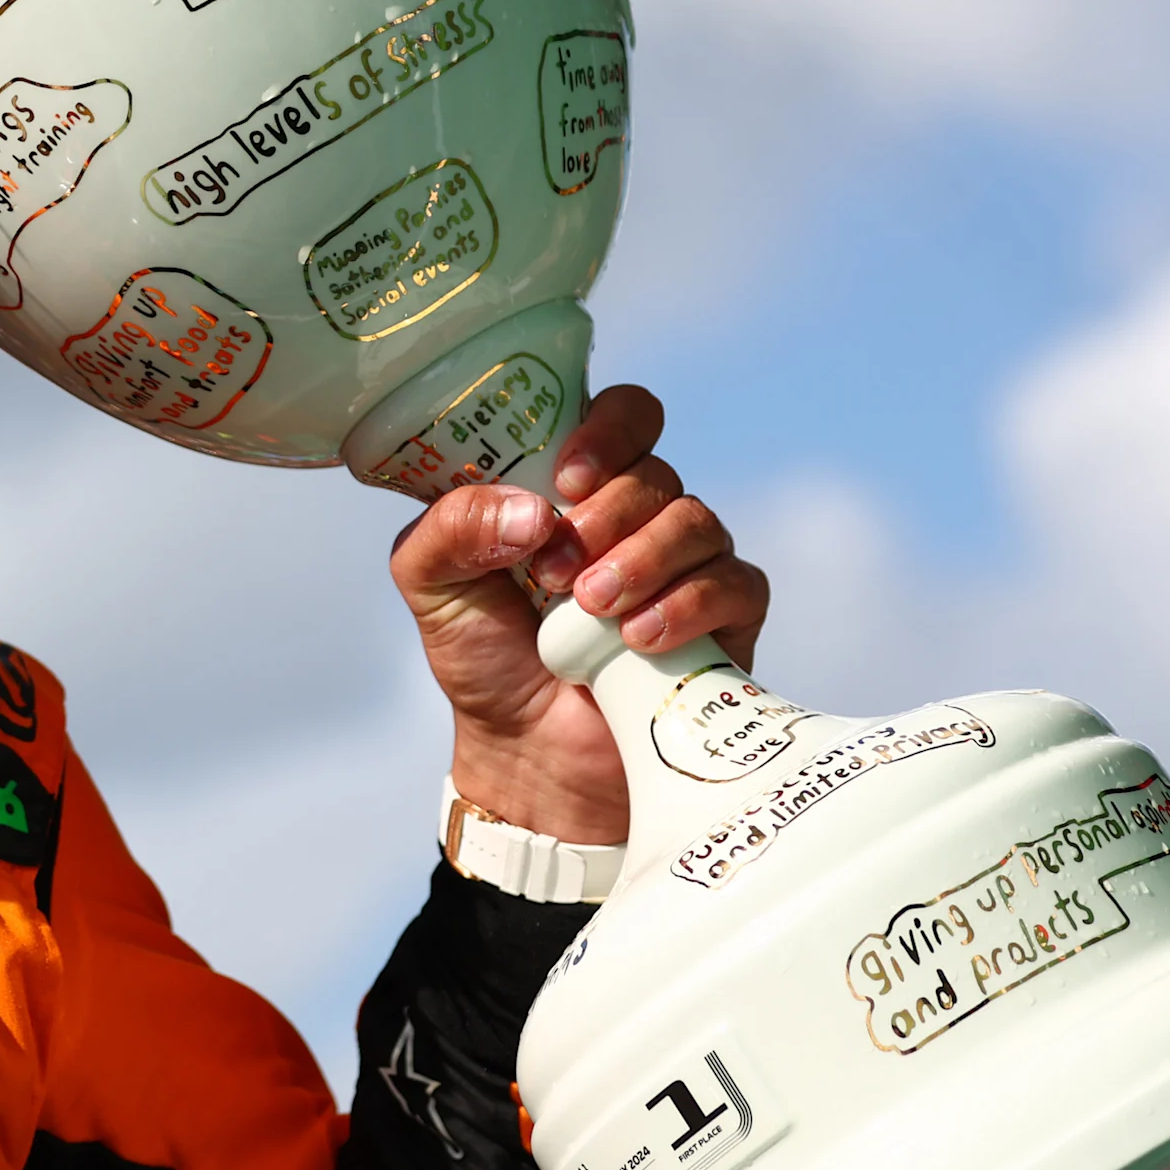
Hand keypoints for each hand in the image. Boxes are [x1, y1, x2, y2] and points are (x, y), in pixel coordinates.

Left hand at [387, 384, 767, 844]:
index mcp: (572, 487)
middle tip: (556, 572)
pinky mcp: (724, 621)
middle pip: (655, 468)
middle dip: (607, 514)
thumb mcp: (431, 584)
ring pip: (697, 520)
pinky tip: (640, 638)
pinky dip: (689, 603)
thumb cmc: (484, 656)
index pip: (620, 415)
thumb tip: (533, 509)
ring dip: (643, 560)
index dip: (606, 428)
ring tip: (592, 610)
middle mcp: (636, 515)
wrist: (527, 754)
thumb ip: (451, 528)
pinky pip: (737, 584)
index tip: (568, 477)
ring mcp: (684, 565)